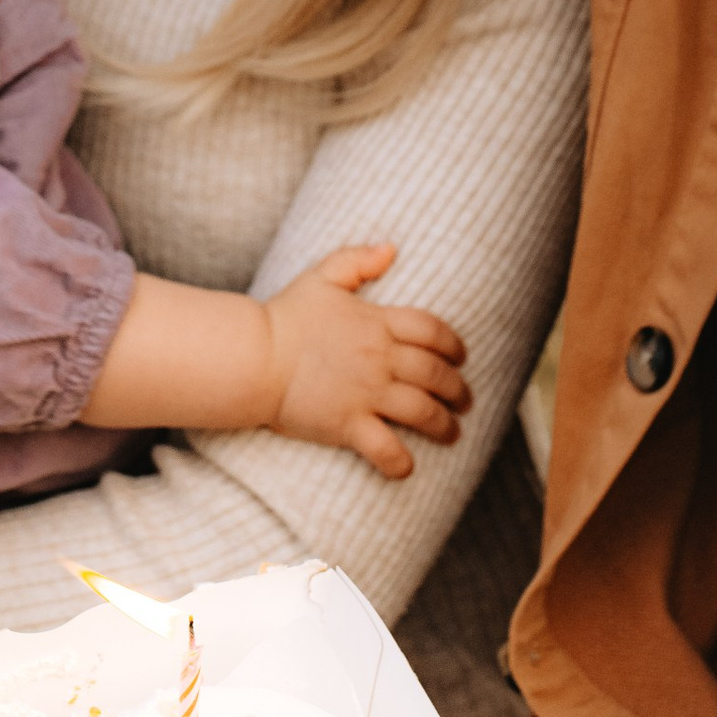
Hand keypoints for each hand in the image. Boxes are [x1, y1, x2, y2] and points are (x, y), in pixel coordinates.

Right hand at [261, 245, 468, 477]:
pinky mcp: (348, 424)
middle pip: (435, 374)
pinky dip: (400, 462)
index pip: (432, 332)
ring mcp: (366, 393)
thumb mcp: (321, 277)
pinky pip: (385, 448)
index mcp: (377, 323)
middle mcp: (379, 359)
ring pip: (422, 411)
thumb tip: (391, 248)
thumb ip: (357, 260)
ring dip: (443, 425)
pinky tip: (406, 468)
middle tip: (464, 401)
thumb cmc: (284, 317)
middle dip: (458, 390)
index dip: (453, 346)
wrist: (253, 357)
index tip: (460, 358)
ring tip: (451, 433)